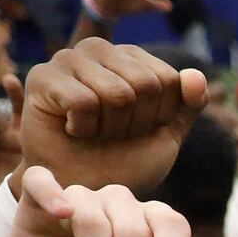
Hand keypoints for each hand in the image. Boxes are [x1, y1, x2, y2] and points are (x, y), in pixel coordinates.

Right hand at [16, 39, 208, 195]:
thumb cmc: (125, 159)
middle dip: (137, 123)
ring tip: (94, 131)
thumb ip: (187, 105)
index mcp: (129, 55)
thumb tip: (196, 74)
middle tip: (114, 133)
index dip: (161, 116)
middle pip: (145, 84)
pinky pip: (83, 102)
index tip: (139, 128)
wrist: (84, 188)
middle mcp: (98, 49)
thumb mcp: (167, 134)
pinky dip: (84, 128)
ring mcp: (66, 58)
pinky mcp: (41, 76)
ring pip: (117, 93)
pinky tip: (72, 130)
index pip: (168, 79)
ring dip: (111, 127)